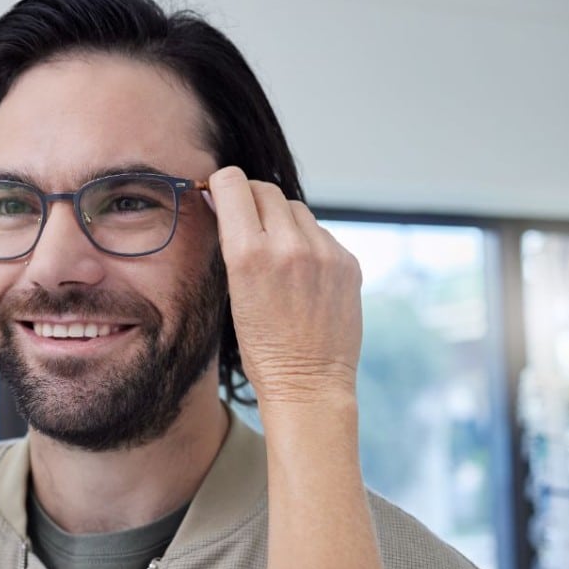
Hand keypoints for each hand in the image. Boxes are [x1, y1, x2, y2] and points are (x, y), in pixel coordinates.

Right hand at [207, 166, 361, 408]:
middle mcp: (290, 246)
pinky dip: (308, 243)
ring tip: (277, 254)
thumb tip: (227, 203)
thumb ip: (235, 244)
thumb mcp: (234, 292)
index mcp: (250, 255)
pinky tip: (303, 274)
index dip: (223, 184)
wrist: (308, 384)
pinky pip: (321, 234)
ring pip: (296, 209)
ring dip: (282, 220)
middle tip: (244, 220)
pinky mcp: (348, 263)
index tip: (220, 193)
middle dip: (250, 199)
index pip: (234, 184)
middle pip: (266, 190)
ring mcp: (325, 253)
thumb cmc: (262, 349)